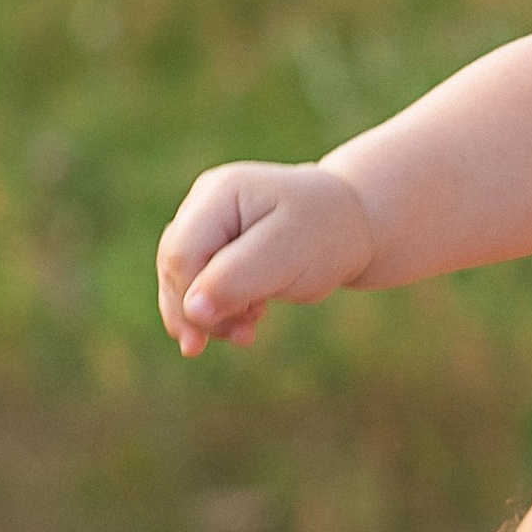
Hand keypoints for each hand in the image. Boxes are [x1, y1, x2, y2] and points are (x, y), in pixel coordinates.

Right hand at [156, 161, 376, 356]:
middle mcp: (205, 201)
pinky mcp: (216, 242)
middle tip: (244, 338)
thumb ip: (237, 280)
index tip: (230, 331)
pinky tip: (247, 322)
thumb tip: (192, 311)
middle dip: (200, 311)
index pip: (182, 254)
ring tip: (247, 334)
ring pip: (183, 278)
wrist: (356, 224)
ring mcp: (208, 220)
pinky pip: (199, 282)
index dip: (191, 298)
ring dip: (208, 314)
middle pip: (176, 266)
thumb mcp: (288, 254)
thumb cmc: (327, 234)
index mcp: (221, 193)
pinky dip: (218, 308)